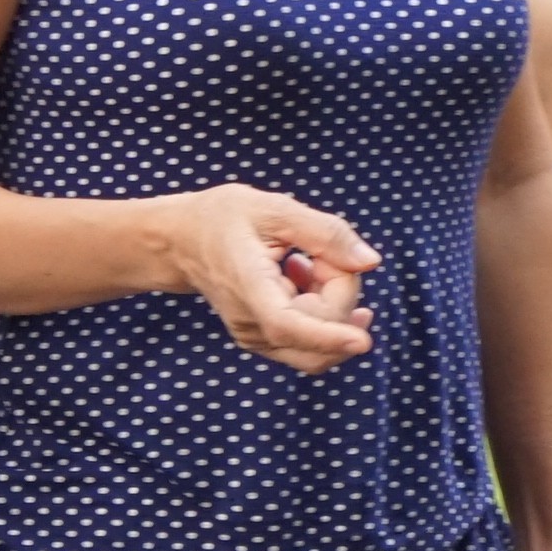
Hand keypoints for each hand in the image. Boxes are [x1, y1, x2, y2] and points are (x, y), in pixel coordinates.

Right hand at [164, 188, 379, 371]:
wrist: (181, 242)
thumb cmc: (222, 219)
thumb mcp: (274, 209)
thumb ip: (325, 233)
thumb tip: (369, 262)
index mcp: (249, 287)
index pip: (289, 324)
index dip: (328, 335)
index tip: (363, 341)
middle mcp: (251, 324)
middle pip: (322, 326)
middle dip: (339, 285)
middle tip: (313, 251)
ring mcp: (257, 338)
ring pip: (323, 338)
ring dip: (332, 298)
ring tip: (303, 262)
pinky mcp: (265, 341)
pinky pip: (312, 339)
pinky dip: (322, 308)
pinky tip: (302, 276)